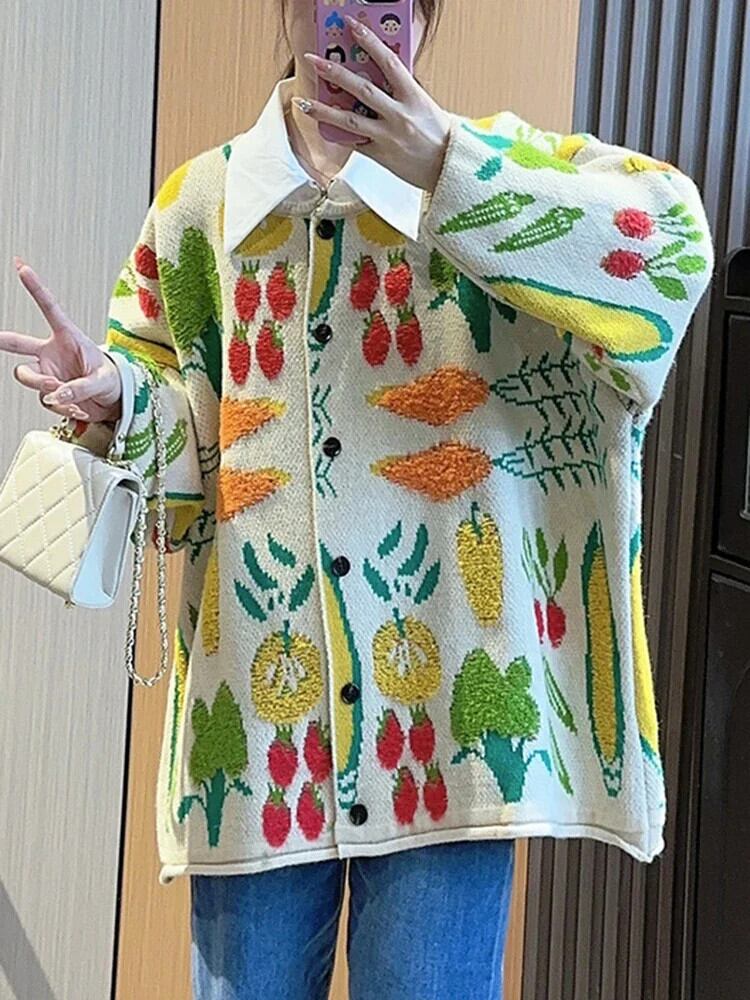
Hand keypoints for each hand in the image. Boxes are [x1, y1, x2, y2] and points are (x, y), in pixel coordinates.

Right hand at [0, 257, 121, 422]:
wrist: (112, 402)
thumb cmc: (110, 380)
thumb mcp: (102, 380)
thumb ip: (80, 386)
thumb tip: (57, 394)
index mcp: (67, 337)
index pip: (50, 309)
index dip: (35, 288)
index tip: (22, 267)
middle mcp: (51, 353)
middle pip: (18, 343)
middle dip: (3, 339)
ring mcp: (47, 373)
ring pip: (28, 376)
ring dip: (44, 386)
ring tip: (65, 393)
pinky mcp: (49, 392)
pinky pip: (45, 399)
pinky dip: (60, 406)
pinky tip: (77, 409)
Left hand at [299, 13, 451, 192]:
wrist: (449, 168)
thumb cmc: (439, 136)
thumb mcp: (425, 106)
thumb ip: (402, 92)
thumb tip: (378, 77)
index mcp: (414, 97)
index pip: (388, 62)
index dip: (368, 41)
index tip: (351, 25)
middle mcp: (399, 116)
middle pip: (362, 89)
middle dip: (335, 73)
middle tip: (314, 60)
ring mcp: (388, 137)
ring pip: (350, 120)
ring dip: (323, 110)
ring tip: (304, 101)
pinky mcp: (381, 156)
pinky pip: (354, 143)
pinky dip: (338, 134)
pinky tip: (321, 126)